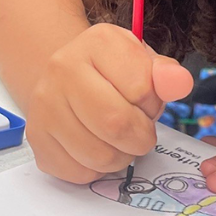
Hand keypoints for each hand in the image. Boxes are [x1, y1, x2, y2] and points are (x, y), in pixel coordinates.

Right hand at [26, 23, 192, 182]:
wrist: (68, 81)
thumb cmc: (114, 76)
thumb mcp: (144, 65)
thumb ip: (166, 76)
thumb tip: (179, 82)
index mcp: (97, 42)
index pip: (141, 88)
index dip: (152, 104)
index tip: (144, 101)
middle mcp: (62, 68)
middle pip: (116, 125)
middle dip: (140, 139)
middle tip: (138, 133)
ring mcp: (43, 105)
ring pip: (99, 156)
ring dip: (120, 157)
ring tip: (116, 140)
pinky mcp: (36, 139)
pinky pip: (79, 173)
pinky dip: (95, 170)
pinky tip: (94, 148)